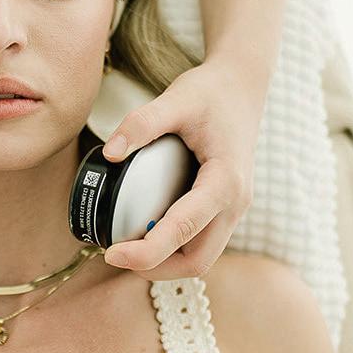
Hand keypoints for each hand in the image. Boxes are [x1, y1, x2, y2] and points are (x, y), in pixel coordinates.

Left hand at [100, 57, 265, 279]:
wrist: (243, 85)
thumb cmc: (211, 92)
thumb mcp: (176, 99)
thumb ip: (141, 123)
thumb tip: (109, 153)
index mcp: (226, 181)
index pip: (184, 230)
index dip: (147, 251)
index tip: (112, 254)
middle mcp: (236, 203)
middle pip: (197, 260)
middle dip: (156, 267)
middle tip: (114, 255)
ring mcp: (235, 208)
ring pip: (203, 257)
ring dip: (166, 263)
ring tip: (127, 249)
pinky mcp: (227, 207)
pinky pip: (203, 242)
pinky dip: (175, 249)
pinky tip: (145, 234)